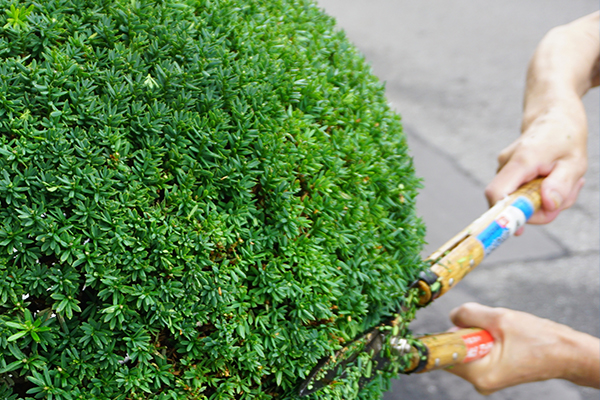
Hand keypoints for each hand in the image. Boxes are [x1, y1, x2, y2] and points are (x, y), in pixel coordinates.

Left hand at [445, 302, 599, 393]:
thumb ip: (469, 314)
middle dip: (467, 332)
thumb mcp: (500, 318)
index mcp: (479, 374)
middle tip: (491, 327)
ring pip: (467, 348)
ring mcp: (486, 378)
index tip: (457, 325)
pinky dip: (485, 339)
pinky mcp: (492, 371)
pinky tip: (504, 338)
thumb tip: (452, 316)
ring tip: (502, 333)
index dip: (447, 336)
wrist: (566, 353)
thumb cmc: (539, 339)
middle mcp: (480, 381)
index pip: (445, 355)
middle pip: (455, 349)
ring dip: (478, 334)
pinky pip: (477, 350)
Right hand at [485, 12, 598, 232]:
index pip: (497, 193)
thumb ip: (561, 184)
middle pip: (512, 203)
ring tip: (566, 178)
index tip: (518, 230)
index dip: (502, 215)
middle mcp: (507, 164)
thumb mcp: (576, 161)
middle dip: (539, 209)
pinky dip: (541, 191)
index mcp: (522, 160)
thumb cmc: (566, 133)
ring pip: (521, 198)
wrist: (552, 109)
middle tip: (566, 196)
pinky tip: (555, 176)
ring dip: (544, 199)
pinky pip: (523, 191)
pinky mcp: (510, 171)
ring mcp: (506, 167)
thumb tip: (547, 204)